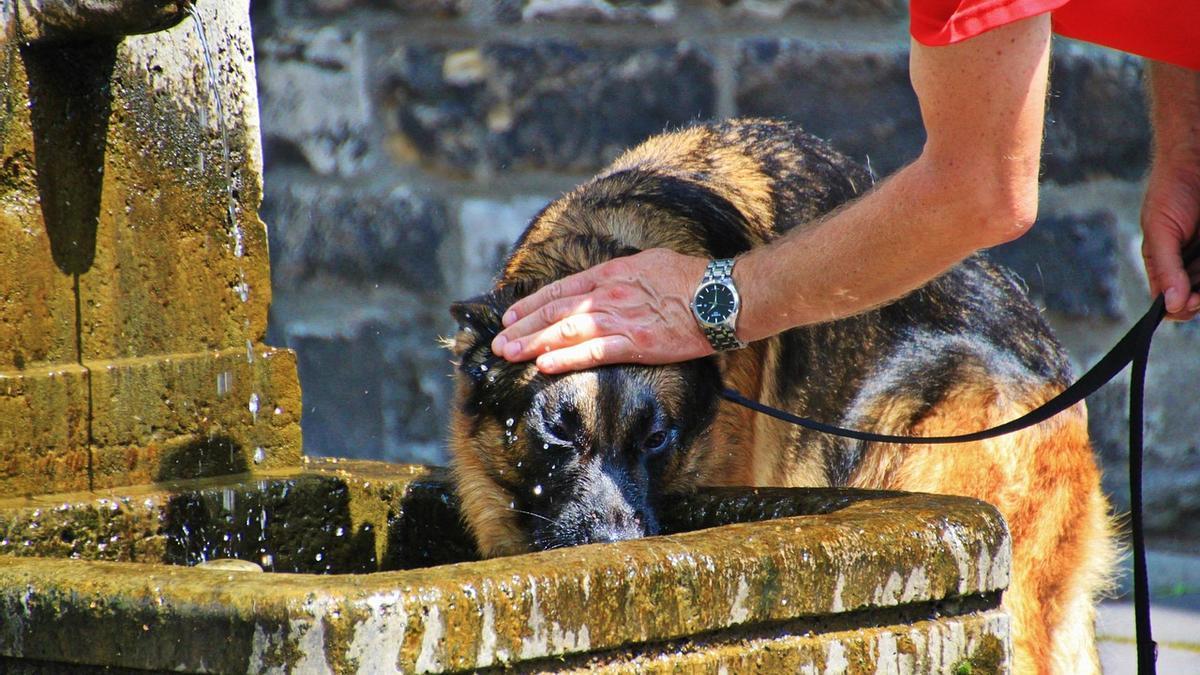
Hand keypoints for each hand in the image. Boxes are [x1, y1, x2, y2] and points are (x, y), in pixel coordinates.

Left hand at [490, 249, 713, 373]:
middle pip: (556, 311)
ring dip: (534, 344)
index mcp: (611, 273)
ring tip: (510, 353)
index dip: (532, 304)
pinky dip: (566, 359)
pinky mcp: (635, 342)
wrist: (719, 296)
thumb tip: (604, 281)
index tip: (511, 316)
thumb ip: (621, 274)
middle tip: (500, 341)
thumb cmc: (690, 278)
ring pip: (566, 332)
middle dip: (524, 327)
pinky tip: (544, 365)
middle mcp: (609, 294)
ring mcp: (620, 319)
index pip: (561, 290)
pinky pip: (593, 353)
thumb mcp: (649, 263)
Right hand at [1140, 158, 1199, 320]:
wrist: (1196, 160)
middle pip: (1193, 298)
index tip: (1192, 300)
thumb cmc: (1171, 192)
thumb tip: (1169, 305)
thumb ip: (1165, 268)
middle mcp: (1185, 265)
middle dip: (1199, 296)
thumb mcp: (1160, 232)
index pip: (1169, 301)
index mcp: (1162, 266)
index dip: (1180, 307)